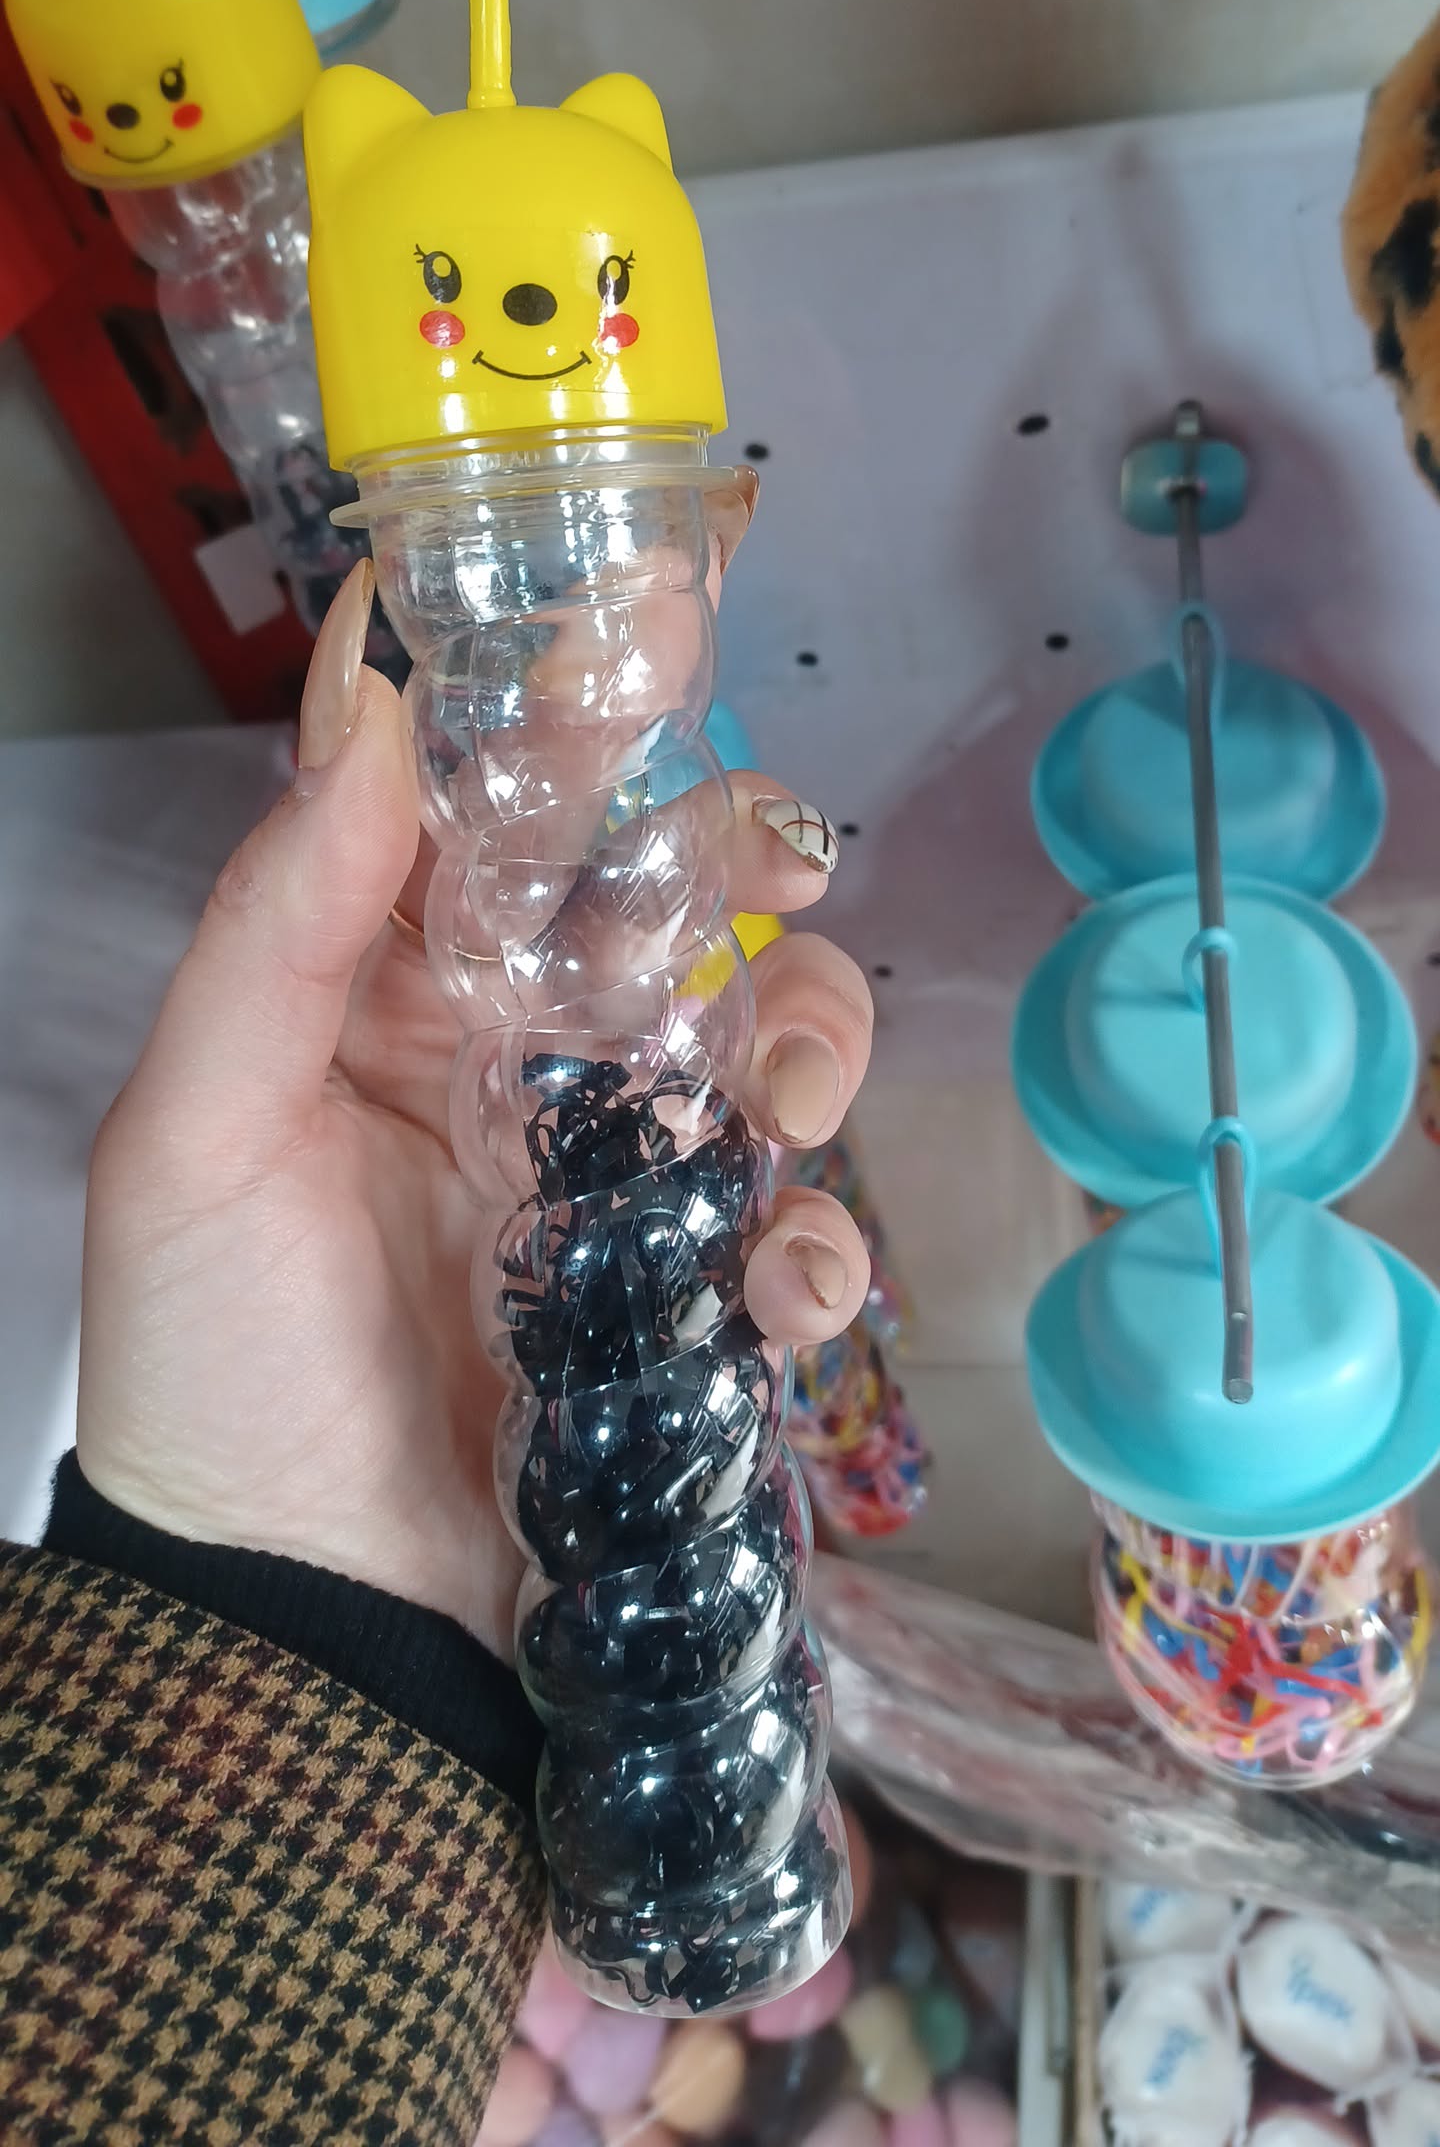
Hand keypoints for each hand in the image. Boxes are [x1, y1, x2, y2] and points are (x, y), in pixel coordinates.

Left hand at [79, 561, 874, 1657]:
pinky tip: (786, 1290)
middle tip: (787, 854)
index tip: (662, 616)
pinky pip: (789, 1232)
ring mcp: (610, 1180)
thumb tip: (366, 702)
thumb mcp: (192, 1140)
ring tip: (802, 1092)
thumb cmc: (214, 1368)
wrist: (297, 1624)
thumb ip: (275, 926)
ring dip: (814, 1032)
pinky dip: (820, 1245)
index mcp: (390, 995)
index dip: (580, 710)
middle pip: (660, 906)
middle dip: (739, 858)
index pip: (497, 815)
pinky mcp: (683, 1299)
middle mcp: (512, 1061)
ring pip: (756, 1043)